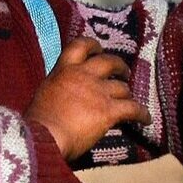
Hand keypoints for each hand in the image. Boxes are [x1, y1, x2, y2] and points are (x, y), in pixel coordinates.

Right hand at [26, 38, 149, 159]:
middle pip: (109, 62)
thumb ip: (58, 89)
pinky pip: (132, 109)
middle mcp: (83, 75)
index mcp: (63, 70)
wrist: (43, 137)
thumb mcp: (44, 95)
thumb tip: (63, 97)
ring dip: (127, 93)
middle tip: (124, 73)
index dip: (93, 45)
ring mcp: (98, 92)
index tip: (99, 49)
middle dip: (119, 66)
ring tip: (129, 100)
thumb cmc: (37, 123)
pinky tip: (145, 120)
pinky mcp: (108, 111)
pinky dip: (141, 114)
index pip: (80, 46)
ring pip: (122, 87)